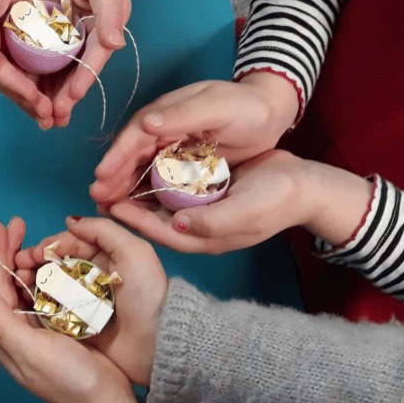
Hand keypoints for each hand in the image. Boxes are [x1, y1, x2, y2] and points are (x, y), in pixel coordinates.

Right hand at [0, 0, 53, 128]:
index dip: (13, 84)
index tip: (35, 98)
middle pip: (2, 78)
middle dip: (25, 99)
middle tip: (48, 118)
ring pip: (14, 75)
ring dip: (33, 96)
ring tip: (54, 115)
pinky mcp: (10, 36)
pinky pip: (25, 62)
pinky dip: (39, 78)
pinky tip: (56, 91)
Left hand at [0, 217, 152, 402]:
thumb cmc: (67, 381)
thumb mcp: (29, 351)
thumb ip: (4, 322)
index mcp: (4, 335)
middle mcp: (16, 331)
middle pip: (6, 282)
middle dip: (9, 251)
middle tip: (16, 222)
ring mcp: (37, 330)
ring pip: (26, 286)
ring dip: (28, 259)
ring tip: (33, 236)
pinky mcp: (59, 330)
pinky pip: (46, 295)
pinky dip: (46, 274)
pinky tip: (52, 260)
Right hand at [13, 216, 164, 387]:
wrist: (157, 342)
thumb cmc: (149, 295)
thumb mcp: (134, 252)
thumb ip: (103, 230)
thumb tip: (70, 221)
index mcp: (107, 255)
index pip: (72, 243)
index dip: (51, 245)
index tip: (35, 252)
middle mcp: (93, 274)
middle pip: (57, 262)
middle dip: (36, 260)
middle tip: (19, 265)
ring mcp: (84, 298)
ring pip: (51, 282)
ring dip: (34, 279)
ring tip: (20, 280)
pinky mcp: (78, 320)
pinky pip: (53, 306)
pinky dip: (39, 300)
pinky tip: (27, 298)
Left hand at [29, 0, 129, 127]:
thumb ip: (109, 10)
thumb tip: (115, 44)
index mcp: (106, 26)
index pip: (94, 60)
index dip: (82, 81)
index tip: (69, 100)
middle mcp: (89, 34)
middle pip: (76, 72)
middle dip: (65, 97)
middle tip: (53, 120)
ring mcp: (68, 34)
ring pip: (58, 70)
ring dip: (49, 93)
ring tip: (40, 116)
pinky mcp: (48, 30)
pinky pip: (41, 57)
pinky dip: (34, 74)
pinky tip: (24, 90)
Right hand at [90, 73, 299, 205]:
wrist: (271, 112)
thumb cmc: (247, 106)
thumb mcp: (217, 107)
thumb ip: (182, 115)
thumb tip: (146, 123)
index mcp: (167, 112)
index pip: (135, 135)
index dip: (117, 156)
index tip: (101, 176)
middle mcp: (163, 129)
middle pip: (132, 154)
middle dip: (112, 176)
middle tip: (96, 198)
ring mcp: (171, 146)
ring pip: (140, 168)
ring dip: (122, 186)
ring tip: (105, 206)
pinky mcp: (182, 161)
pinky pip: (156, 177)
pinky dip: (142, 190)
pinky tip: (133, 206)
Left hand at [106, 149, 372, 254]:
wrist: (304, 186)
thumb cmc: (277, 200)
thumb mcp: (246, 212)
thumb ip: (213, 221)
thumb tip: (178, 223)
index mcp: (203, 237)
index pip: (159, 231)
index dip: (133, 219)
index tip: (111, 205)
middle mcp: (196, 227)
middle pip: (152, 219)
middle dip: (126, 207)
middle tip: (99, 193)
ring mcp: (200, 211)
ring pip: (159, 204)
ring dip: (136, 192)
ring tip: (112, 180)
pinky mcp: (205, 194)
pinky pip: (173, 189)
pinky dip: (155, 179)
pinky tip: (140, 165)